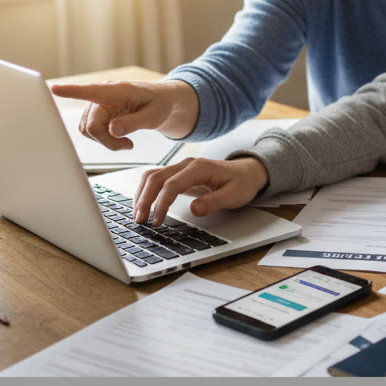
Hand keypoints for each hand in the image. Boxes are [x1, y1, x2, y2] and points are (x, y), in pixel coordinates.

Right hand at [49, 80, 198, 150]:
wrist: (161, 102)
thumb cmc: (159, 104)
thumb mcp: (154, 115)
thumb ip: (134, 123)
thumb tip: (113, 130)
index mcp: (117, 91)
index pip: (90, 91)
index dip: (71, 91)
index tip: (53, 88)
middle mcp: (102, 96)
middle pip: (91, 125)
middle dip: (106, 141)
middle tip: (128, 147)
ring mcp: (97, 105)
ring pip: (88, 130)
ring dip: (105, 142)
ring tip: (127, 143)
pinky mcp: (97, 114)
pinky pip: (91, 132)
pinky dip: (104, 140)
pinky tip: (121, 139)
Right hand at [132, 156, 269, 222]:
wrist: (247, 172)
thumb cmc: (241, 183)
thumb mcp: (234, 195)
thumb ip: (214, 202)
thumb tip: (194, 209)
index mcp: (199, 168)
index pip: (172, 184)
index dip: (161, 203)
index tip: (157, 221)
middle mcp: (186, 165)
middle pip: (156, 178)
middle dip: (144, 199)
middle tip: (139, 220)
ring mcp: (181, 168)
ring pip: (152, 177)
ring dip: (142, 194)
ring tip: (138, 215)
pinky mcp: (179, 175)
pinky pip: (157, 180)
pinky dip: (147, 192)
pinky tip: (143, 205)